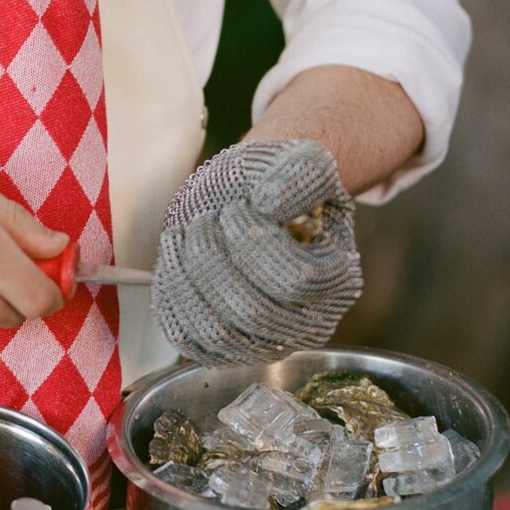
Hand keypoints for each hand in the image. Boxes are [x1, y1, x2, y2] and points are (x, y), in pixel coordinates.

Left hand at [152, 139, 361, 364]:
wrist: (252, 199)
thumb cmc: (277, 182)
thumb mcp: (302, 160)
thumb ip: (299, 173)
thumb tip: (268, 204)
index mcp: (338, 280)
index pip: (296, 281)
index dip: (254, 241)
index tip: (237, 207)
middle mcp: (307, 324)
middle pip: (251, 312)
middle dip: (214, 259)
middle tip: (204, 220)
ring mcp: (265, 344)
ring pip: (216, 332)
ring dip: (188, 278)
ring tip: (185, 235)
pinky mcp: (224, 349)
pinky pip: (187, 339)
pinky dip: (171, 298)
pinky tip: (173, 259)